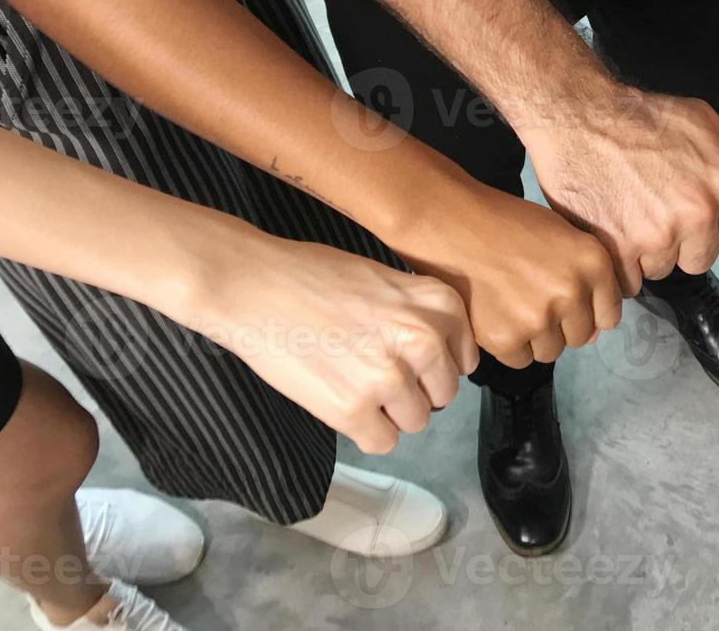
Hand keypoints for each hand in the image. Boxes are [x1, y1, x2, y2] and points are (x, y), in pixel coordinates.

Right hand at [183, 233, 477, 455]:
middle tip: (376, 373)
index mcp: (437, 305)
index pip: (465, 359)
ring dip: (390, 412)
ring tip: (355, 384)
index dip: (436, 364)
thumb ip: (422, 314)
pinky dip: (364, 430)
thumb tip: (444, 356)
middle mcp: (423, 341)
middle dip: (416, 391)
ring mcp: (389, 378)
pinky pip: (383, 442)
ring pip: (417, 422)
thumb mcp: (388, 278)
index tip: (409, 359)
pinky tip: (341, 401)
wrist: (254, 287)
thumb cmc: (313, 276)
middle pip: (445, 394)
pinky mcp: (352, 410)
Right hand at [391, 174, 623, 365]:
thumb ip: (585, 279)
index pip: (609, 315)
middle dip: (561, 325)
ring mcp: (539, 319)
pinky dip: (509, 345)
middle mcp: (573, 293)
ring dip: (535, 337)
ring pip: (551, 351)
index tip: (568, 304)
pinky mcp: (505, 339)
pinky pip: (520, 359)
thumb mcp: (561, 236)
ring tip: (512, 307)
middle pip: (580, 337)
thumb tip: (595, 334)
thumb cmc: (508, 223)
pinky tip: (495, 315)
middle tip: (532, 302)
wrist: (452, 224)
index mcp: (594, 263)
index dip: (588, 312)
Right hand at [522, 89, 718, 295]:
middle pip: (697, 260)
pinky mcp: (621, 247)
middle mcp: (699, 213)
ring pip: (660, 269)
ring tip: (624, 217)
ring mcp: (660, 233)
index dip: (703, 228)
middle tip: (651, 217)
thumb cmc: (641, 116)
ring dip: (643, 255)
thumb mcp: (703, 121)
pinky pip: (627, 281)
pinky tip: (608, 233)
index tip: (681, 215)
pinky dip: (616, 265)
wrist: (580, 116)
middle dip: (677, 245)